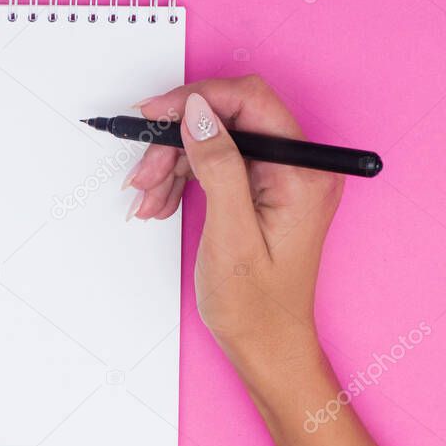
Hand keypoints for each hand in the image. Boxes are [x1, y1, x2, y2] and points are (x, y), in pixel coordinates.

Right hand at [128, 76, 342, 389]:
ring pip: (213, 141)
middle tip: (143, 173)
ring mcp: (279, 177)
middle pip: (226, 120)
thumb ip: (218, 166)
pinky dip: (181, 179)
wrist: (267, 345)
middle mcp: (297, 167)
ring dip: (172, 164)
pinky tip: (161, 202)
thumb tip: (197, 111)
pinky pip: (214, 164)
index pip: (249, 101)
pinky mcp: (260, 188)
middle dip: (176, 141)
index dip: (196, 100)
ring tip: (147, 198)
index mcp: (301, 173)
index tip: (154, 115)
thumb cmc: (256, 306)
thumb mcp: (231, 235)